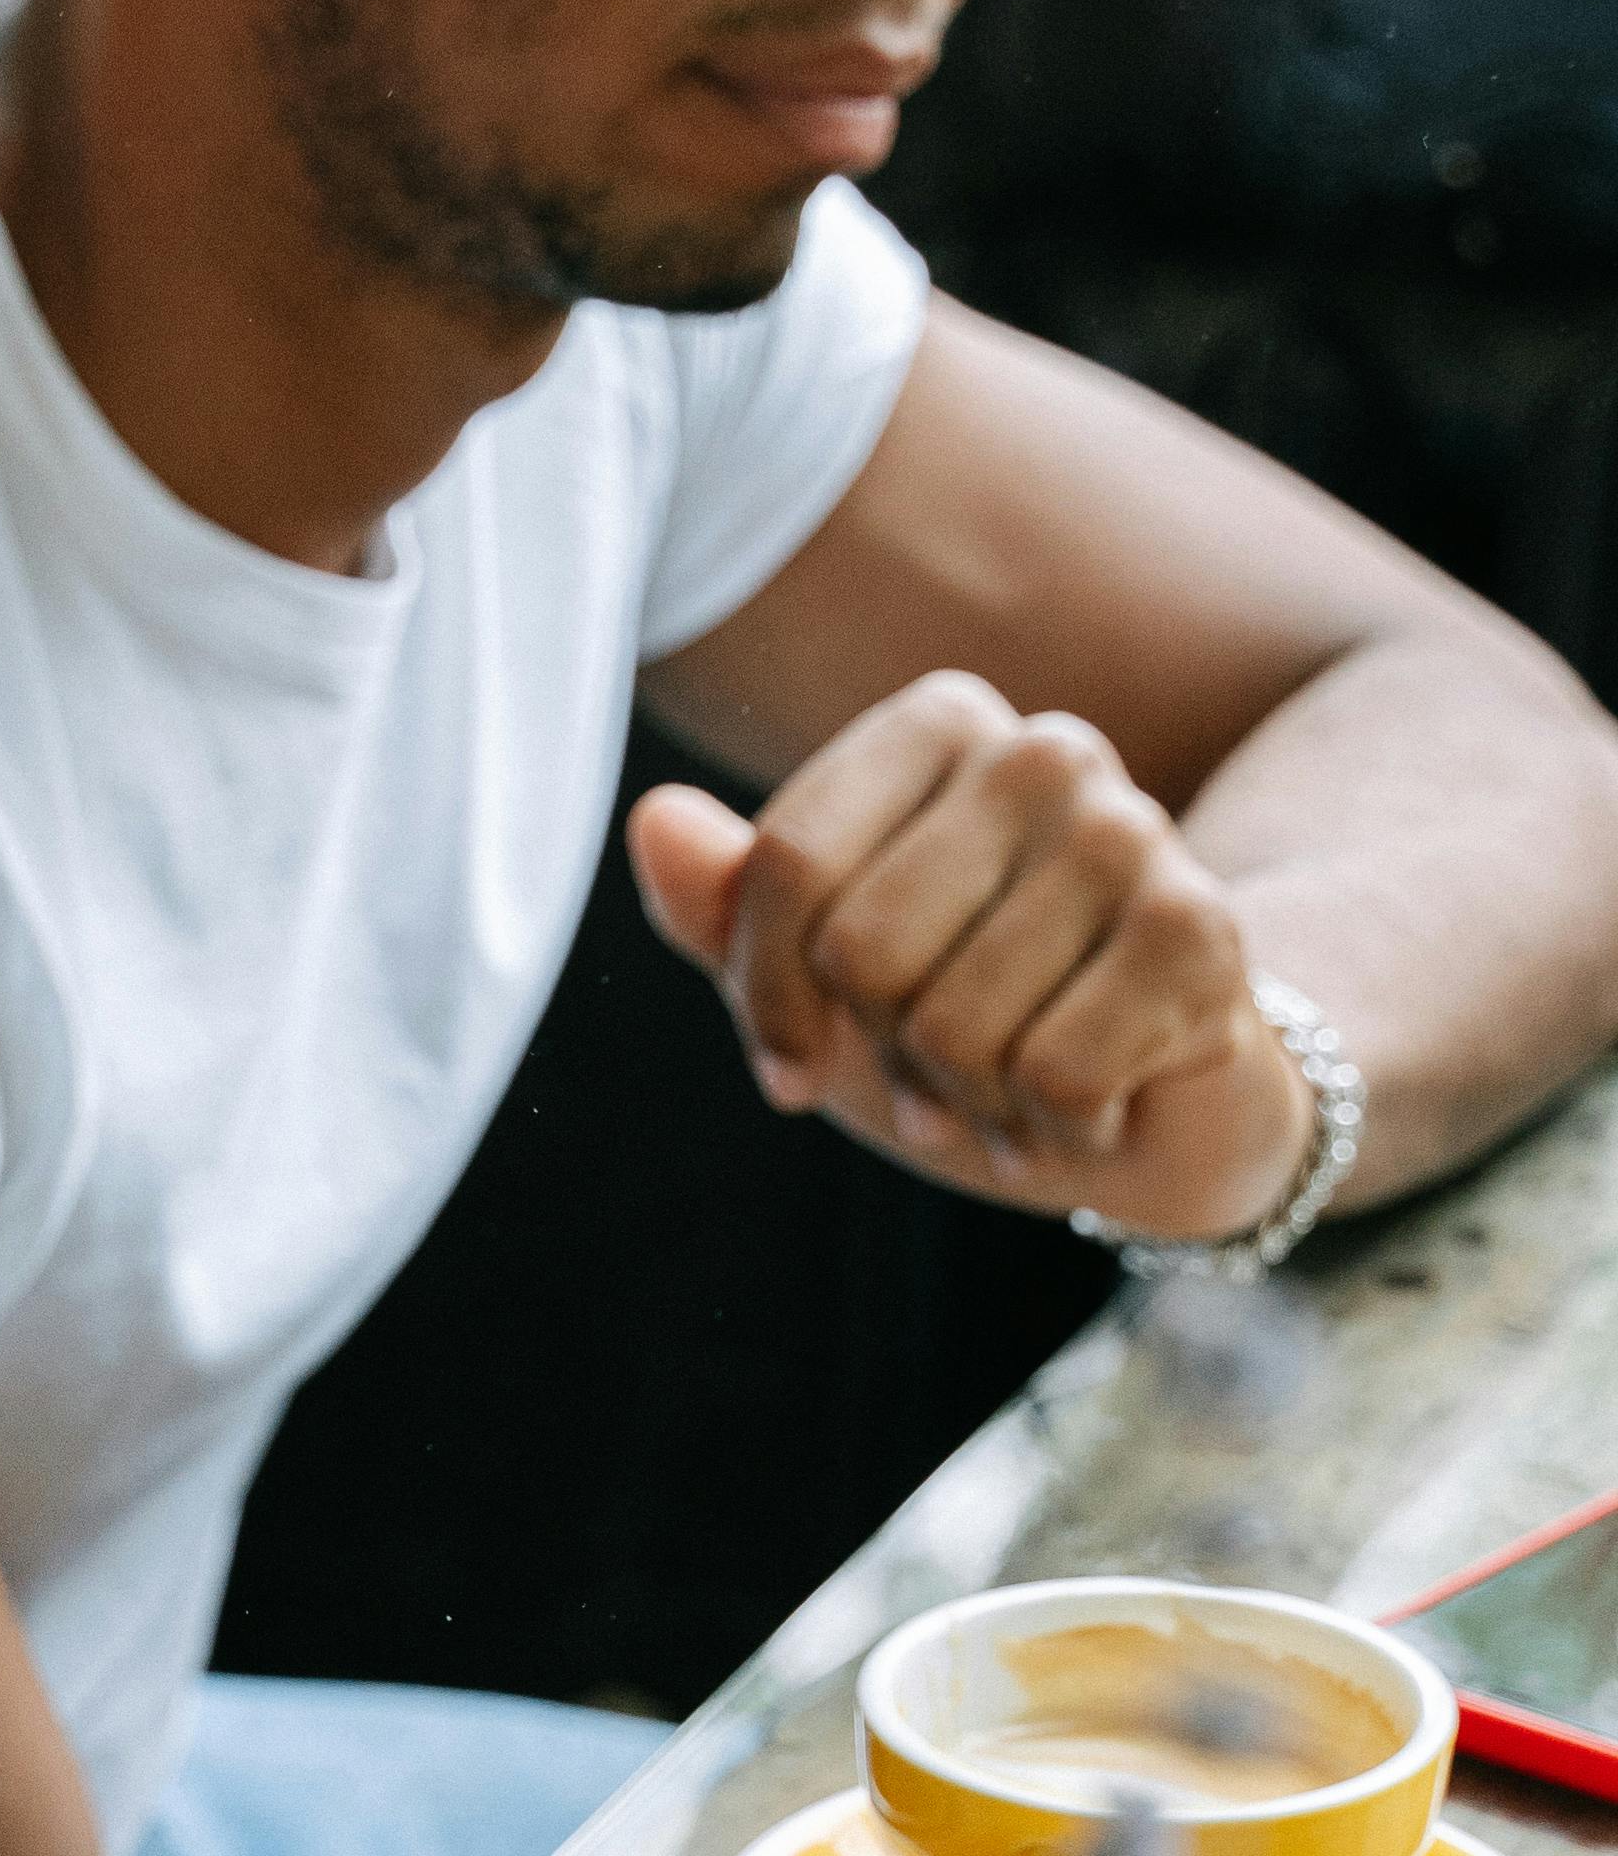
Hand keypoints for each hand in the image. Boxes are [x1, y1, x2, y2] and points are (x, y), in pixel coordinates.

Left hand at [626, 672, 1314, 1243]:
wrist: (1145, 1109)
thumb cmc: (961, 1024)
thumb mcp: (817, 978)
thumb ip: (726, 906)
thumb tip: (653, 820)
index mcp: (940, 723)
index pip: (786, 864)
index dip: (767, 999)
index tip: (788, 1065)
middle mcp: (1045, 749)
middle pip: (866, 950)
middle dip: (883, 1054)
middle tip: (933, 1075)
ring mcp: (1135, 831)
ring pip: (959, 1026)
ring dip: (969, 1104)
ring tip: (1010, 1091)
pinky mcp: (1203, 932)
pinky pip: (1055, 1077)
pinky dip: (1053, 1132)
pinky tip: (1085, 1112)